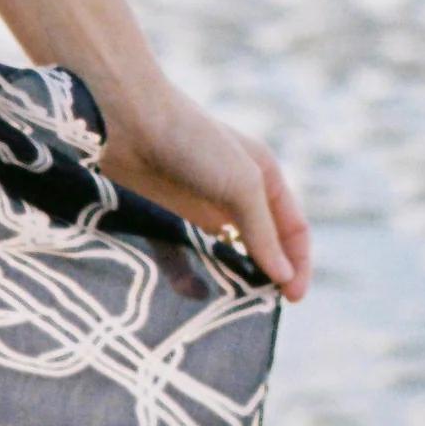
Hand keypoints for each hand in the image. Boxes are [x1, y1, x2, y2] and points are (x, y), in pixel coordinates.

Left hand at [95, 87, 312, 301]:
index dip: (298, 263)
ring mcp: (197, 205)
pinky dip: (187, 276)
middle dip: (265, 275)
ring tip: (231, 306)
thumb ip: (262, 232)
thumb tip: (284, 277)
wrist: (126, 118)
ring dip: (228, 280)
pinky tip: (192, 291)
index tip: (293, 298)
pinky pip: (181, 256)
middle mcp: (234, 192)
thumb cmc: (191, 142)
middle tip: (262, 307)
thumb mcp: (241, 185)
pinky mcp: (163, 216)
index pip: (293, 229)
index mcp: (263, 177)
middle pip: (260, 244)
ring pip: (221, 254)